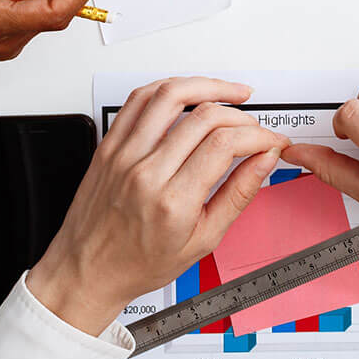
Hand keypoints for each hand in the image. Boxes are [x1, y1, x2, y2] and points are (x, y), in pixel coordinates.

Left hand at [28, 77, 288, 334]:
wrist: (87, 272)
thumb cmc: (139, 263)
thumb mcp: (202, 241)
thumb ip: (238, 195)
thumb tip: (264, 161)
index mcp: (173, 202)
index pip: (226, 145)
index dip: (259, 136)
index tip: (271, 141)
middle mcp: (145, 173)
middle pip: (205, 117)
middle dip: (243, 117)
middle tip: (255, 128)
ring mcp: (123, 156)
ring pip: (171, 95)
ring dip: (209, 86)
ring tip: (231, 93)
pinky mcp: (108, 147)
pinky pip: (138, 100)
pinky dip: (169, 88)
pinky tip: (188, 92)